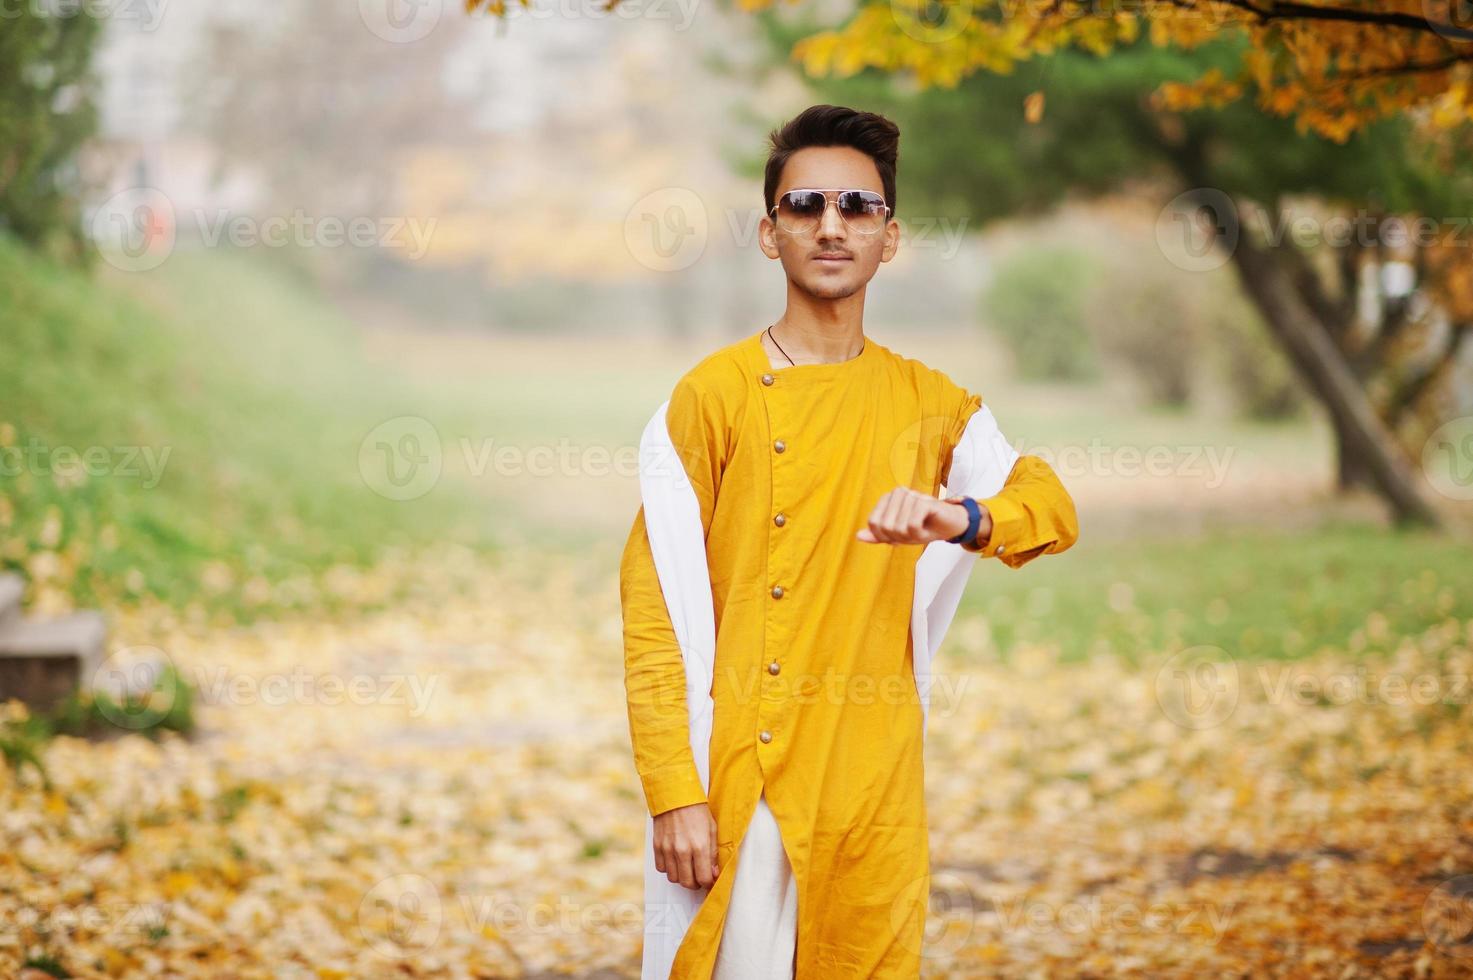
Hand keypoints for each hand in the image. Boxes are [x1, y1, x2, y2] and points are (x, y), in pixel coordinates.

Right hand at [652, 801, 719, 889]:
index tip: (710, 880)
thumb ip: (713, 853)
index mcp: (699, 846)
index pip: (704, 878)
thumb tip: (714, 872)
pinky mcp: (657, 846)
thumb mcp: (712, 829)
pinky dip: (669, 868)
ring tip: (687, 868)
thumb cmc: (696, 809)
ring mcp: (668, 849)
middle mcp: (682, 850)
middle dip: (696, 883)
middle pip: (688, 883)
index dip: (708, 883)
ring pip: (674, 878)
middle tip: (699, 877)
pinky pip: (661, 868)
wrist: (675, 794)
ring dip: (681, 877)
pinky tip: (675, 860)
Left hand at [856, 487, 988, 544]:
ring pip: (899, 528)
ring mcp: (911, 495)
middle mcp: (898, 493)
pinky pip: (912, 526)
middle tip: (914, 532)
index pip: (874, 523)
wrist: (950, 526)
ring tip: (922, 528)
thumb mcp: (898, 535)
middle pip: (886, 527)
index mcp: (888, 498)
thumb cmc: (924, 527)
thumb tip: (858, 536)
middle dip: (900, 538)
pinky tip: (927, 527)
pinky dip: (920, 534)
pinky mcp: (924, 502)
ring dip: (912, 536)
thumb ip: (878, 535)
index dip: (886, 536)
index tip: (900, 535)